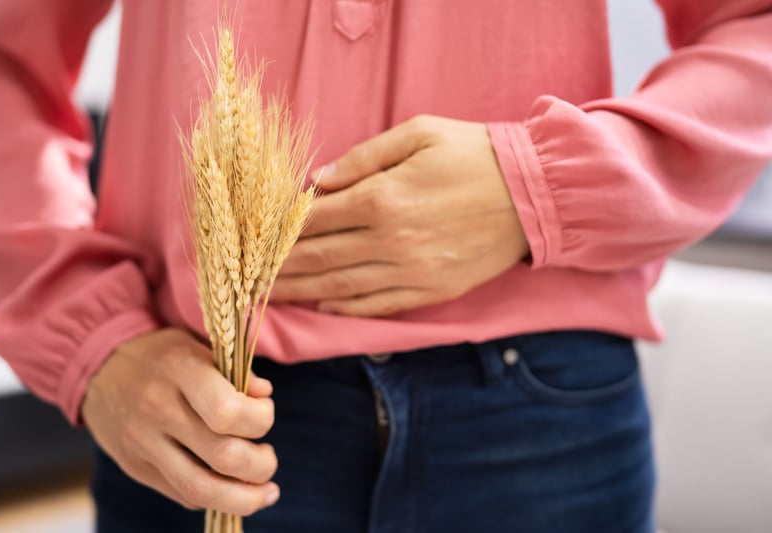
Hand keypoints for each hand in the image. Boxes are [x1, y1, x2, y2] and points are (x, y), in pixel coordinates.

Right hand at [81, 328, 278, 514]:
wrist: (98, 368)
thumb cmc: (162, 356)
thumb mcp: (198, 346)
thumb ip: (235, 371)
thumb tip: (264, 396)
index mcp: (179, 370)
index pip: (227, 411)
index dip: (260, 420)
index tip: (264, 414)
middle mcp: (158, 408)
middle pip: (223, 455)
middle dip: (261, 465)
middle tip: (268, 457)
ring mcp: (142, 443)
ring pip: (200, 488)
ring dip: (244, 498)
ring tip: (265, 491)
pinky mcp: (134, 467)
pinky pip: (181, 494)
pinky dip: (215, 498)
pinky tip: (232, 490)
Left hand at [271, 115, 528, 316]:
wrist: (534, 194)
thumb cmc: (475, 154)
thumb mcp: (419, 133)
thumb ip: (363, 158)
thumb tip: (319, 182)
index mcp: (383, 198)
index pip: (315, 219)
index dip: (278, 230)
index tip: (251, 237)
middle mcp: (391, 241)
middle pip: (319, 258)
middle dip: (277, 267)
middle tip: (243, 275)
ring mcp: (411, 272)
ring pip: (341, 288)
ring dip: (300, 293)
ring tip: (267, 298)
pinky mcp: (431, 292)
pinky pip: (378, 307)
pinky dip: (345, 310)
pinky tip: (321, 307)